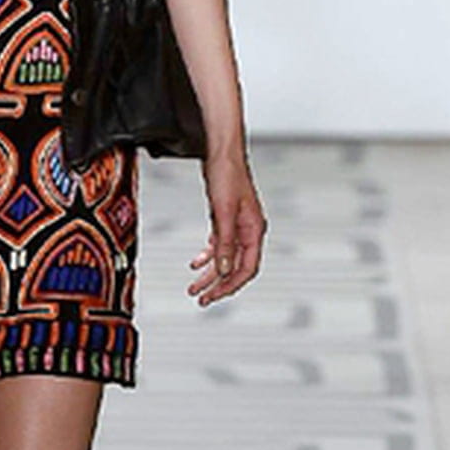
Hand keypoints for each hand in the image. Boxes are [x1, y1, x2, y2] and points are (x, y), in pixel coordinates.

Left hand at [189, 149, 266, 304]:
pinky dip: (208, 255)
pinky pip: (219, 244)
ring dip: (210, 273)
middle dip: (217, 284)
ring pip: (225, 257)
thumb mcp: (223, 212)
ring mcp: (237, 225)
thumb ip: (224, 242)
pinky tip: (196, 262)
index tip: (212, 296)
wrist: (221, 151)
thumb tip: (222, 269)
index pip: (246, 269)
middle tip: (201, 298)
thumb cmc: (227, 175)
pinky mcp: (226, 218)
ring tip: (194, 286)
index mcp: (254, 230)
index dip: (230, 286)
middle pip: (235, 267)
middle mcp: (248, 230)